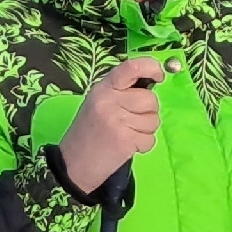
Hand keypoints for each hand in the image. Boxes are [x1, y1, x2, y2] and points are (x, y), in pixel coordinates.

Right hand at [58, 56, 165, 196]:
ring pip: (153, 120)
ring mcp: (117, 120)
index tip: (159, 75)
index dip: (151, 67)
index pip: (132, 67)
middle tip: (131, 121)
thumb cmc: (89, 132)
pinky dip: (143, 145)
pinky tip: (127, 146)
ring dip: (146, 130)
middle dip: (148, 112)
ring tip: (126, 134)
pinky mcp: (125, 140)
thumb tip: (152, 84)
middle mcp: (110, 100)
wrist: (72, 164)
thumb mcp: (99, 103)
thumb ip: (122, 92)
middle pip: (150, 99)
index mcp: (104, 87)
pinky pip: (150, 139)